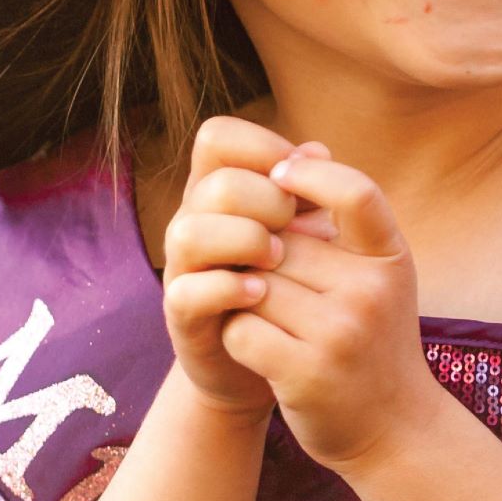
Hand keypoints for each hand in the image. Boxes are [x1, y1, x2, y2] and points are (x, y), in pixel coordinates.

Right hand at [160, 115, 333, 425]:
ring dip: (241, 240)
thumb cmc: (295, 287)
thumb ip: (310, 193)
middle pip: (214, 183)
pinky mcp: (183, 317)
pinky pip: (188, 291)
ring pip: (188, 232)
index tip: (297, 175)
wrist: (276, 364)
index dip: (260, 145)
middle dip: (265, 199)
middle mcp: (194, 222)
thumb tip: (318, 151)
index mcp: (222, 191)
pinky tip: (260, 292)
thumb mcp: (307, 236)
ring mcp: (184, 269)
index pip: (218, 137)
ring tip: (276, 259)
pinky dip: (226, 288)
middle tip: (296, 226)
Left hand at [219, 151, 443, 474]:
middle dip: (259, 257)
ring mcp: (341, 334)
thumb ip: (342, 225)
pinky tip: (255, 347)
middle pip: (279, 242)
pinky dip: (237, 336)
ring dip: (243, 298)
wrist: (393, 429)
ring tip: (258, 314)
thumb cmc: (373, 341)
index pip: (356, 192)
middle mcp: (371, 292)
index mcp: (390, 258)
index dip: (312, 172)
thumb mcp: (377, 276)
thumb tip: (296, 151)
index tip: (280, 171)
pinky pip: (242, 329)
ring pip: (253, 285)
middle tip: (262, 280)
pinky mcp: (307, 373)